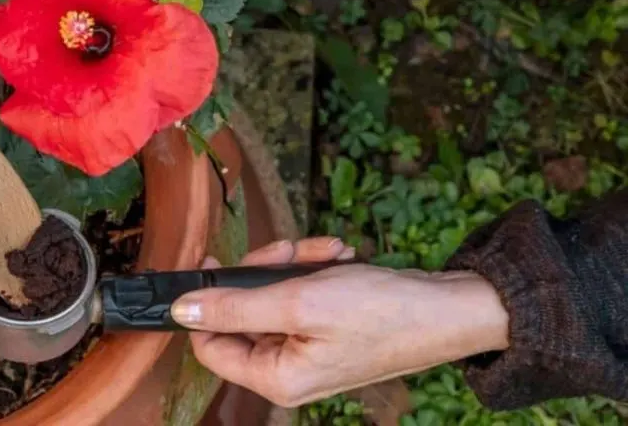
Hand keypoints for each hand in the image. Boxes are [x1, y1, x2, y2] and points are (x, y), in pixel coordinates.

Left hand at [173, 238, 509, 406]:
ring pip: (270, 294)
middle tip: (287, 251)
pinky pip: (298, 291)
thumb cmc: (383, 312)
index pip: (209, 344)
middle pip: (241, 311)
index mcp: (276, 378)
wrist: (449, 308)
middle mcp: (287, 370)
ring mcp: (307, 348)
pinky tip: (336, 256)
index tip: (216, 259)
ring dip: (292, 264)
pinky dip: (312, 269)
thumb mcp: (298, 301)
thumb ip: (235, 305)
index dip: (206, 301)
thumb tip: (181, 311)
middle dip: (264, 271)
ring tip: (324, 253)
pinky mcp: (325, 328)